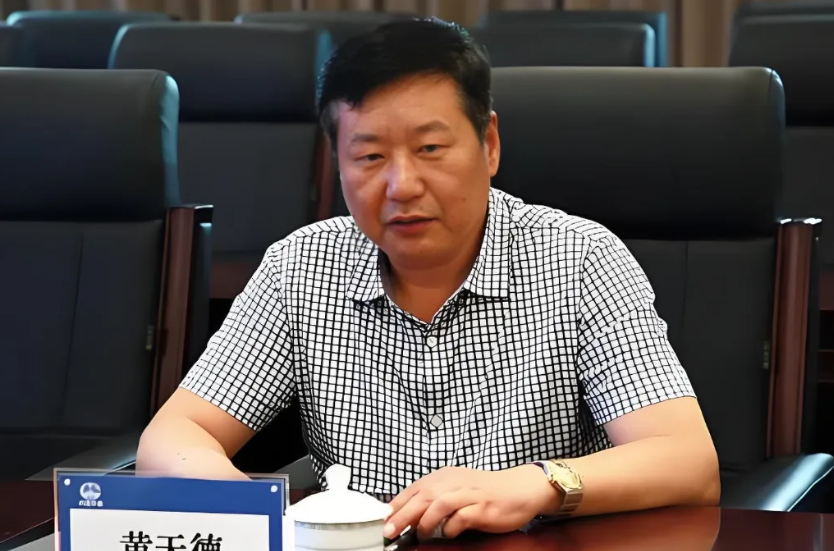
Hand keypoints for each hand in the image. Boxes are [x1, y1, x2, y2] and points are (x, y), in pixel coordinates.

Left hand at [384, 465, 553, 539]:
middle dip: (403, 514)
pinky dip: (451, 527)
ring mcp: (469, 494)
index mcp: (444, 477)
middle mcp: (454, 482)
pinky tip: (449, 533)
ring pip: (439, 503)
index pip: (414, 488)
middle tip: (390, 530)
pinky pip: (461, 517)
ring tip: (420, 534)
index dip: (397, 504)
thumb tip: (408, 516)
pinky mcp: (483, 507)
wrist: (519, 488)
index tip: (384, 520)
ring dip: (425, 521)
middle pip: (422, 496)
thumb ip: (434, 499)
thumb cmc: (485, 492)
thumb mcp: (456, 489)